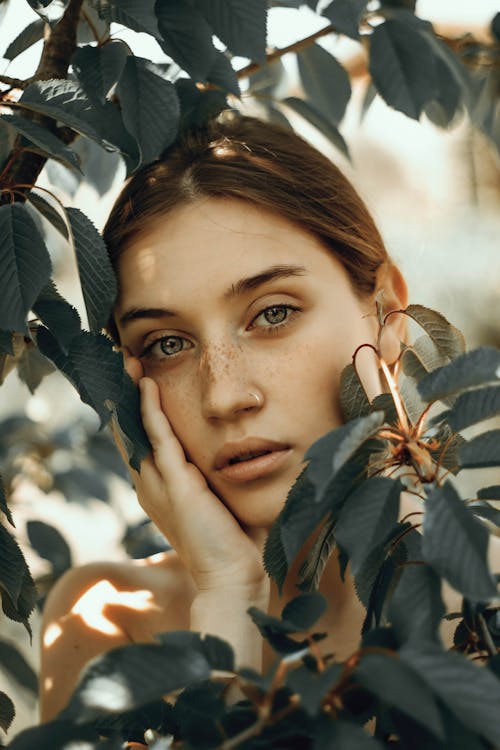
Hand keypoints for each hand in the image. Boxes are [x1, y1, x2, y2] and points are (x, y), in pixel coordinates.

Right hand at [116, 351, 268, 597]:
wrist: (233, 577)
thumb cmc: (233, 542)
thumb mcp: (217, 500)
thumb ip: (214, 477)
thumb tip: (238, 453)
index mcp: (159, 487)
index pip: (140, 438)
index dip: (134, 407)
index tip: (135, 376)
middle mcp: (150, 484)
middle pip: (129, 429)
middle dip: (124, 393)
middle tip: (122, 360)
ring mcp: (159, 485)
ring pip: (137, 429)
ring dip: (131, 393)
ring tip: (126, 362)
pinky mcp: (176, 486)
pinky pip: (159, 439)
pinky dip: (152, 410)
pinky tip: (148, 385)